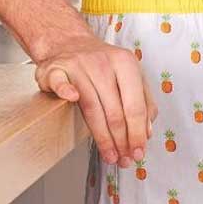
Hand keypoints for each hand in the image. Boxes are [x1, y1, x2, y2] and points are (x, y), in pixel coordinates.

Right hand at [35, 34, 157, 166]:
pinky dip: (66, 90)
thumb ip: (144, 102)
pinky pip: (61, 83)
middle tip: (124, 159)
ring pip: (92, 108)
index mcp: (126, 63)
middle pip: (115, 111)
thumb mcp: (130, 77)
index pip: (135, 106)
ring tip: (109, 155)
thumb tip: (147, 132)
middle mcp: (103, 63)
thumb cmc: (103, 66)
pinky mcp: (55, 69)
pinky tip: (72, 100)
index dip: (137, 133)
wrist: (70, 44)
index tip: (139, 152)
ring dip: (102, 137)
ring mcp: (78, 65)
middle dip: (121, 141)